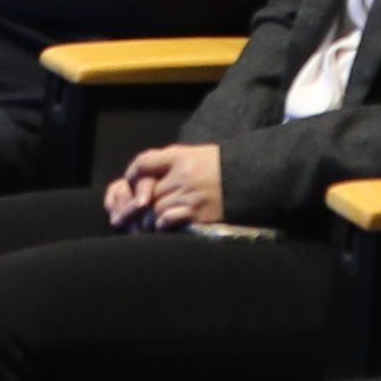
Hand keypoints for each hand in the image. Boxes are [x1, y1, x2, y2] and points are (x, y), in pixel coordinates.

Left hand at [105, 144, 228, 231]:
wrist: (250, 178)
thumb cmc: (219, 167)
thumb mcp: (193, 154)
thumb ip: (169, 163)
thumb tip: (146, 176)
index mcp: (179, 157)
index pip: (144, 163)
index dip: (133, 175)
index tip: (131, 185)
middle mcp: (181, 175)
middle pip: (146, 191)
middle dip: (137, 203)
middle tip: (133, 212)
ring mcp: (189, 196)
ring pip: (154, 209)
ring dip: (149, 217)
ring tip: (149, 222)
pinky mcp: (198, 214)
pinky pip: (168, 221)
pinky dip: (162, 225)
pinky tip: (164, 226)